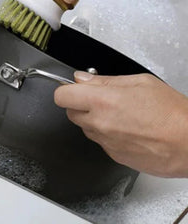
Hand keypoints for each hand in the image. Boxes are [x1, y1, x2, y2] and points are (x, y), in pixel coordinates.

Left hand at [54, 71, 187, 176]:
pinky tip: (126, 127)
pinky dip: (107, 134)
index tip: (73, 88)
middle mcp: (99, 123)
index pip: (61, 96)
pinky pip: (100, 141)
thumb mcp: (139, 82)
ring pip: (85, 127)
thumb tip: (83, 78)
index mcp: (102, 101)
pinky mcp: (114, 155)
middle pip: (70, 112)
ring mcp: (105, 142)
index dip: (66, 90)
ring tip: (119, 113)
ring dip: (94, 119)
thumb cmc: (171, 112)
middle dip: (80, 103)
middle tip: (100, 98)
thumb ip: (105, 80)